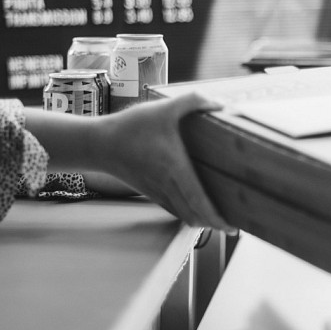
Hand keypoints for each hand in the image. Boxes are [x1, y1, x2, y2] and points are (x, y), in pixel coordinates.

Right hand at [98, 93, 234, 232]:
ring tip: (218, 220)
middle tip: (232, 227)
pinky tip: (196, 209)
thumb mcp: (164, 109)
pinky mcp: (151, 192)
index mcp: (175, 168)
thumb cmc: (130, 127)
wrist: (99, 144)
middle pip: (195, 215)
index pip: (199, 200)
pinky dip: (188, 214)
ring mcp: (158, 191)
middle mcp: (168, 185)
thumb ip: (193, 102)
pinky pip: (173, 210)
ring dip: (202, 221)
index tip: (230, 227)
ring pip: (184, 215)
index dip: (215, 217)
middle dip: (214, 224)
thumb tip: (219, 105)